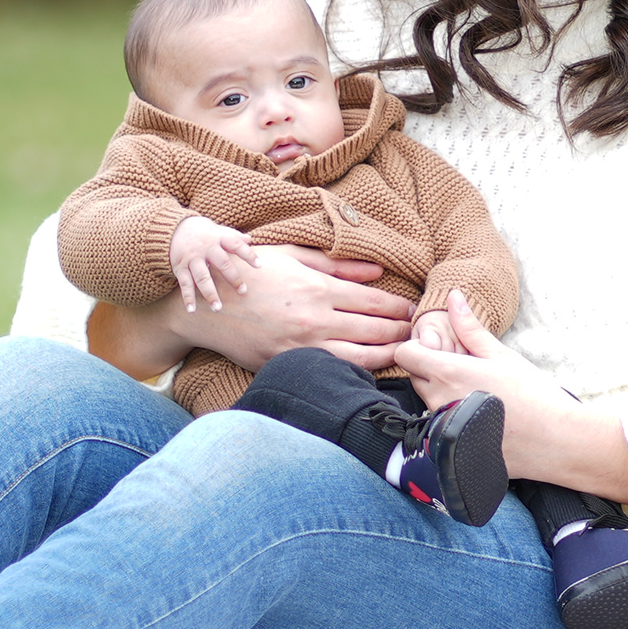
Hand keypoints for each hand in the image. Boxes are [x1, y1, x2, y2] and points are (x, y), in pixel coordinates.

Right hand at [164, 244, 413, 372]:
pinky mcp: (289, 366)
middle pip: (374, 330)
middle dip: (401, 332)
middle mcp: (314, 320)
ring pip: (360, 358)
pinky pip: (332, 372)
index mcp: (317, 289)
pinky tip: (370, 370)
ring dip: (387, 356)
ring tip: (404, 353)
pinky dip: (356, 372)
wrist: (208, 308)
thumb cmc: (251, 274)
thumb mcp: (292, 256)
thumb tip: (377, 270)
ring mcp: (302, 347)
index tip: (414, 310)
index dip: (399, 307)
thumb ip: (337, 264)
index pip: (373, 301)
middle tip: (419, 334)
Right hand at [166, 213, 260, 314]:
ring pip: (203, 278)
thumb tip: (250, 239)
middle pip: (222, 263)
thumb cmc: (200, 230)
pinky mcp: (180, 268)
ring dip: (210, 294)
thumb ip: (232, 235)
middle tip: (243, 291)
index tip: (260, 266)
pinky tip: (192, 310)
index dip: (248, 254)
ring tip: (218, 309)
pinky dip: (187, 297)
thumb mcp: (216, 228)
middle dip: (233, 278)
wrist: (171, 229)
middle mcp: (205, 248)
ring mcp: (192, 259)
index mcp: (217, 237)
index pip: (235, 244)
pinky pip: (185, 284)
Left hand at [393, 291, 627, 505]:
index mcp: (446, 373)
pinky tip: (482, 415)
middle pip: (416, 377)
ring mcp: (442, 427)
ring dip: (444, 393)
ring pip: (429, 401)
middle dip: (433, 369)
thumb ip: (469, 327)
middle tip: (468, 369)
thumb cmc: (532, 394)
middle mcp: (437, 401)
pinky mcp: (451, 447)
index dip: (419, 347)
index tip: (442, 348)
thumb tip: (452, 297)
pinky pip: (441, 424)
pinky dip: (454, 416)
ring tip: (479, 392)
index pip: (404, 354)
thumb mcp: (500, 354)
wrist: (554, 439)